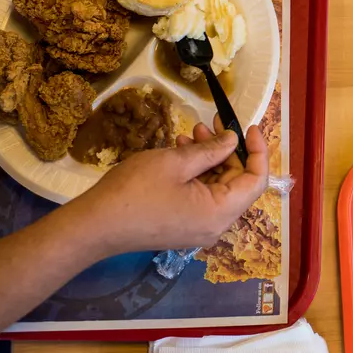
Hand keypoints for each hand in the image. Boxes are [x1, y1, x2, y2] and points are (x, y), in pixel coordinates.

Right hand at [70, 120, 268, 256]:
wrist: (94, 225)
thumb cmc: (135, 190)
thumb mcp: (177, 162)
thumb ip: (211, 150)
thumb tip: (233, 140)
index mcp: (221, 213)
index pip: (256, 181)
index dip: (258, 151)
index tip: (248, 127)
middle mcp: (216, 225)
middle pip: (238, 183)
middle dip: (228, 150)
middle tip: (209, 124)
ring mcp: (199, 228)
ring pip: (218, 187)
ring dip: (210, 158)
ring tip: (192, 133)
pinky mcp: (184, 225)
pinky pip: (202, 196)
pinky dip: (197, 173)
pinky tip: (182, 151)